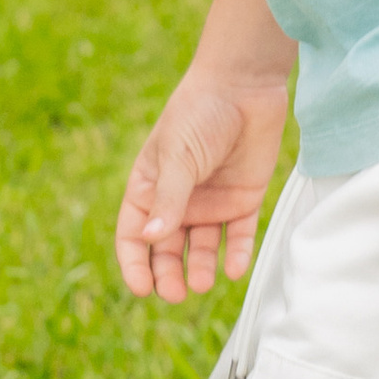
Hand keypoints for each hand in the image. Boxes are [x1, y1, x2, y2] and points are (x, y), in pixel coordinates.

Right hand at [115, 66, 291, 301]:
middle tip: (175, 293)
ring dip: (200, 268)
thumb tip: (152, 239)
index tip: (142, 288)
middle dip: (168, 274)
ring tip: (202, 282)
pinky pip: (238, 236)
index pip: (134, 236)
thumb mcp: (177, 156)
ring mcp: (211, 202)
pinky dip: (236, 254)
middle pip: (167, 250)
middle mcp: (178, 201)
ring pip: (201, 248)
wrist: (245, 85)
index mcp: (149, 188)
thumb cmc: (199, 113)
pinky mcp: (243, 200)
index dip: (135, 264)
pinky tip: (234, 269)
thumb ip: (168, 199)